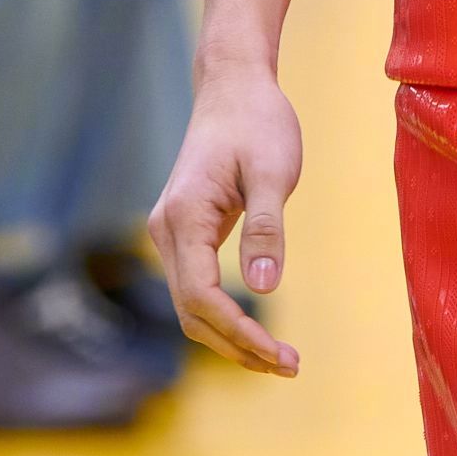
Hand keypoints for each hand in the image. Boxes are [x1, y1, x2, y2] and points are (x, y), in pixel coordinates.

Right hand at [149, 66, 303, 372]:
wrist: (233, 88)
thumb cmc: (257, 123)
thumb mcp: (273, 171)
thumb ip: (267, 229)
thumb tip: (264, 286)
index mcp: (184, 217)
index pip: (200, 295)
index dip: (237, 331)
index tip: (278, 354)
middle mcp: (166, 231)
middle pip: (191, 312)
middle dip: (237, 345)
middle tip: (290, 367)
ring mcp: (171, 234)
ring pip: (191, 306)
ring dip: (230, 338)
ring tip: (278, 360)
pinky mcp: (184, 234)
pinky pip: (197, 289)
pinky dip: (225, 317)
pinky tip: (257, 332)